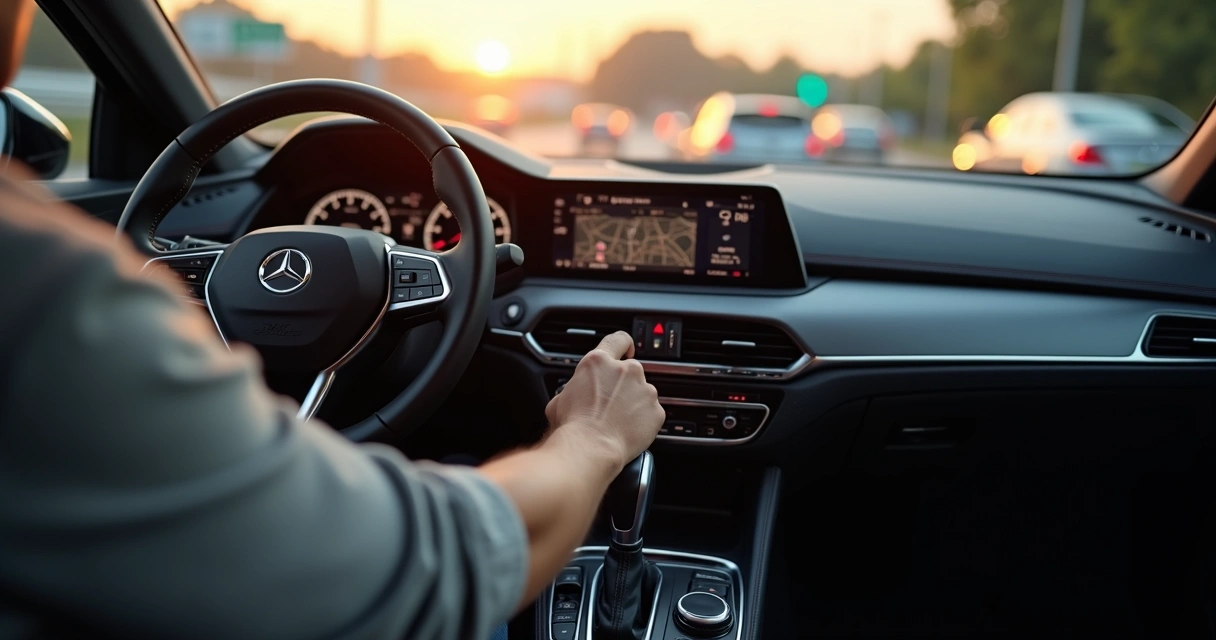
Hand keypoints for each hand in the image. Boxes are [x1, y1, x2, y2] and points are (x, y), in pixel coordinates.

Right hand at [545, 331, 664, 467]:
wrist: (590, 448)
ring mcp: (645, 390)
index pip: (618, 340)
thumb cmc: (572, 426)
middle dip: (623, 386)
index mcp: (599, 362)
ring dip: (634, 404)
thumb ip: (575, 387)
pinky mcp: (656, 411)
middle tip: (611, 405)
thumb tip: (574, 394)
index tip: (627, 351)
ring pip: (642, 393)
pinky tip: (628, 431)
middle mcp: (626, 371)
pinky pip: (651, 414)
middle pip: (630, 372)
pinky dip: (643, 422)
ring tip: (618, 422)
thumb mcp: (560, 398)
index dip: (624, 345)